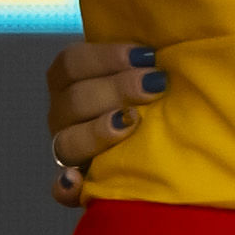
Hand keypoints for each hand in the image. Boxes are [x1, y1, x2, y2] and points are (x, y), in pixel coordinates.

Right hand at [42, 36, 162, 206]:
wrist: (172, 142)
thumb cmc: (161, 94)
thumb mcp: (151, 68)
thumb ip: (150, 56)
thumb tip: (165, 45)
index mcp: (74, 80)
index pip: (71, 62)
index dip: (105, 56)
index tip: (147, 55)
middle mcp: (66, 114)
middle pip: (74, 99)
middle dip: (116, 89)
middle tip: (155, 85)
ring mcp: (69, 149)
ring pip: (66, 141)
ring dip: (97, 131)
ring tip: (131, 123)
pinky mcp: (78, 183)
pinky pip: (62, 189)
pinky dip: (67, 187)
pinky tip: (80, 180)